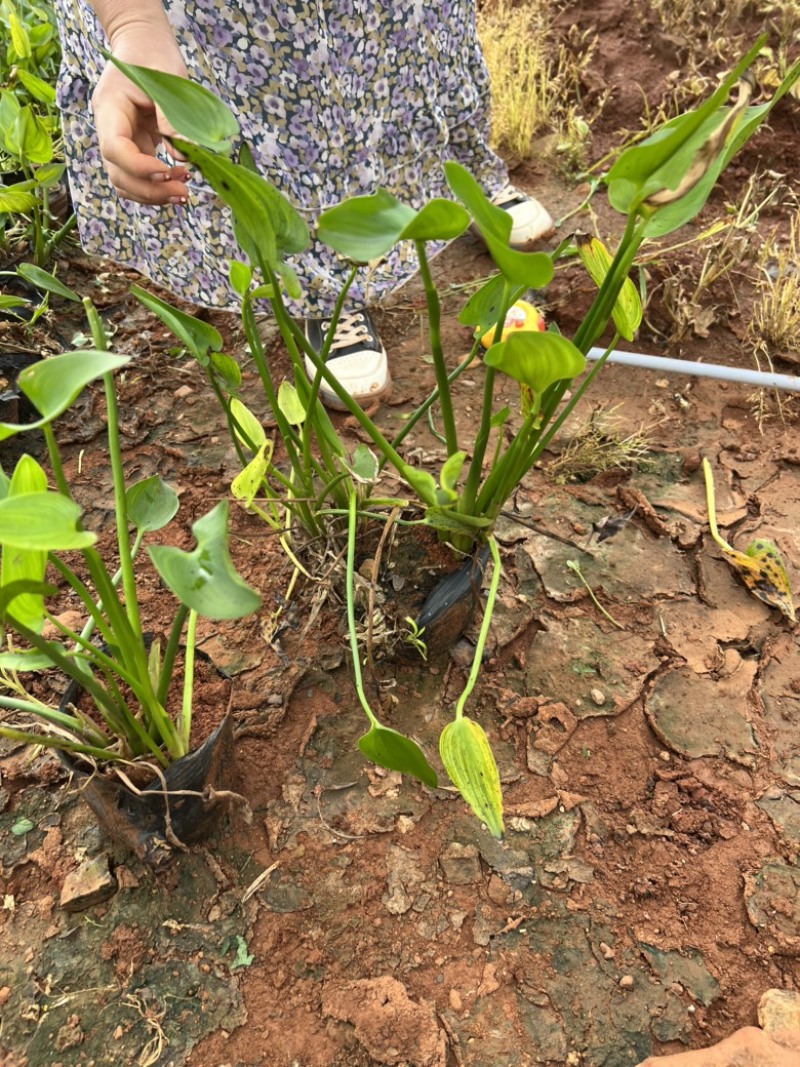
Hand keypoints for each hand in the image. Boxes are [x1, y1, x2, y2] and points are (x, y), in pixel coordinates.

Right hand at [91, 28, 190, 204]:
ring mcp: (120, 142)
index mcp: (110, 109)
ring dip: (153, 195)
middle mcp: (109, 130)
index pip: (115, 149)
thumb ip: (172, 118)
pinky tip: (177, 186)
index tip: (167, 170)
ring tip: (183, 193)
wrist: (143, 47)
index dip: (139, 167)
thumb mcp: (166, 80)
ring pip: (125, 183)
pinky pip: (137, 179)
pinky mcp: (134, 149)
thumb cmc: (153, 56)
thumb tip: (185, 154)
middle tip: (183, 191)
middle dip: (150, 189)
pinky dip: (155, 189)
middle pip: (118, 175)